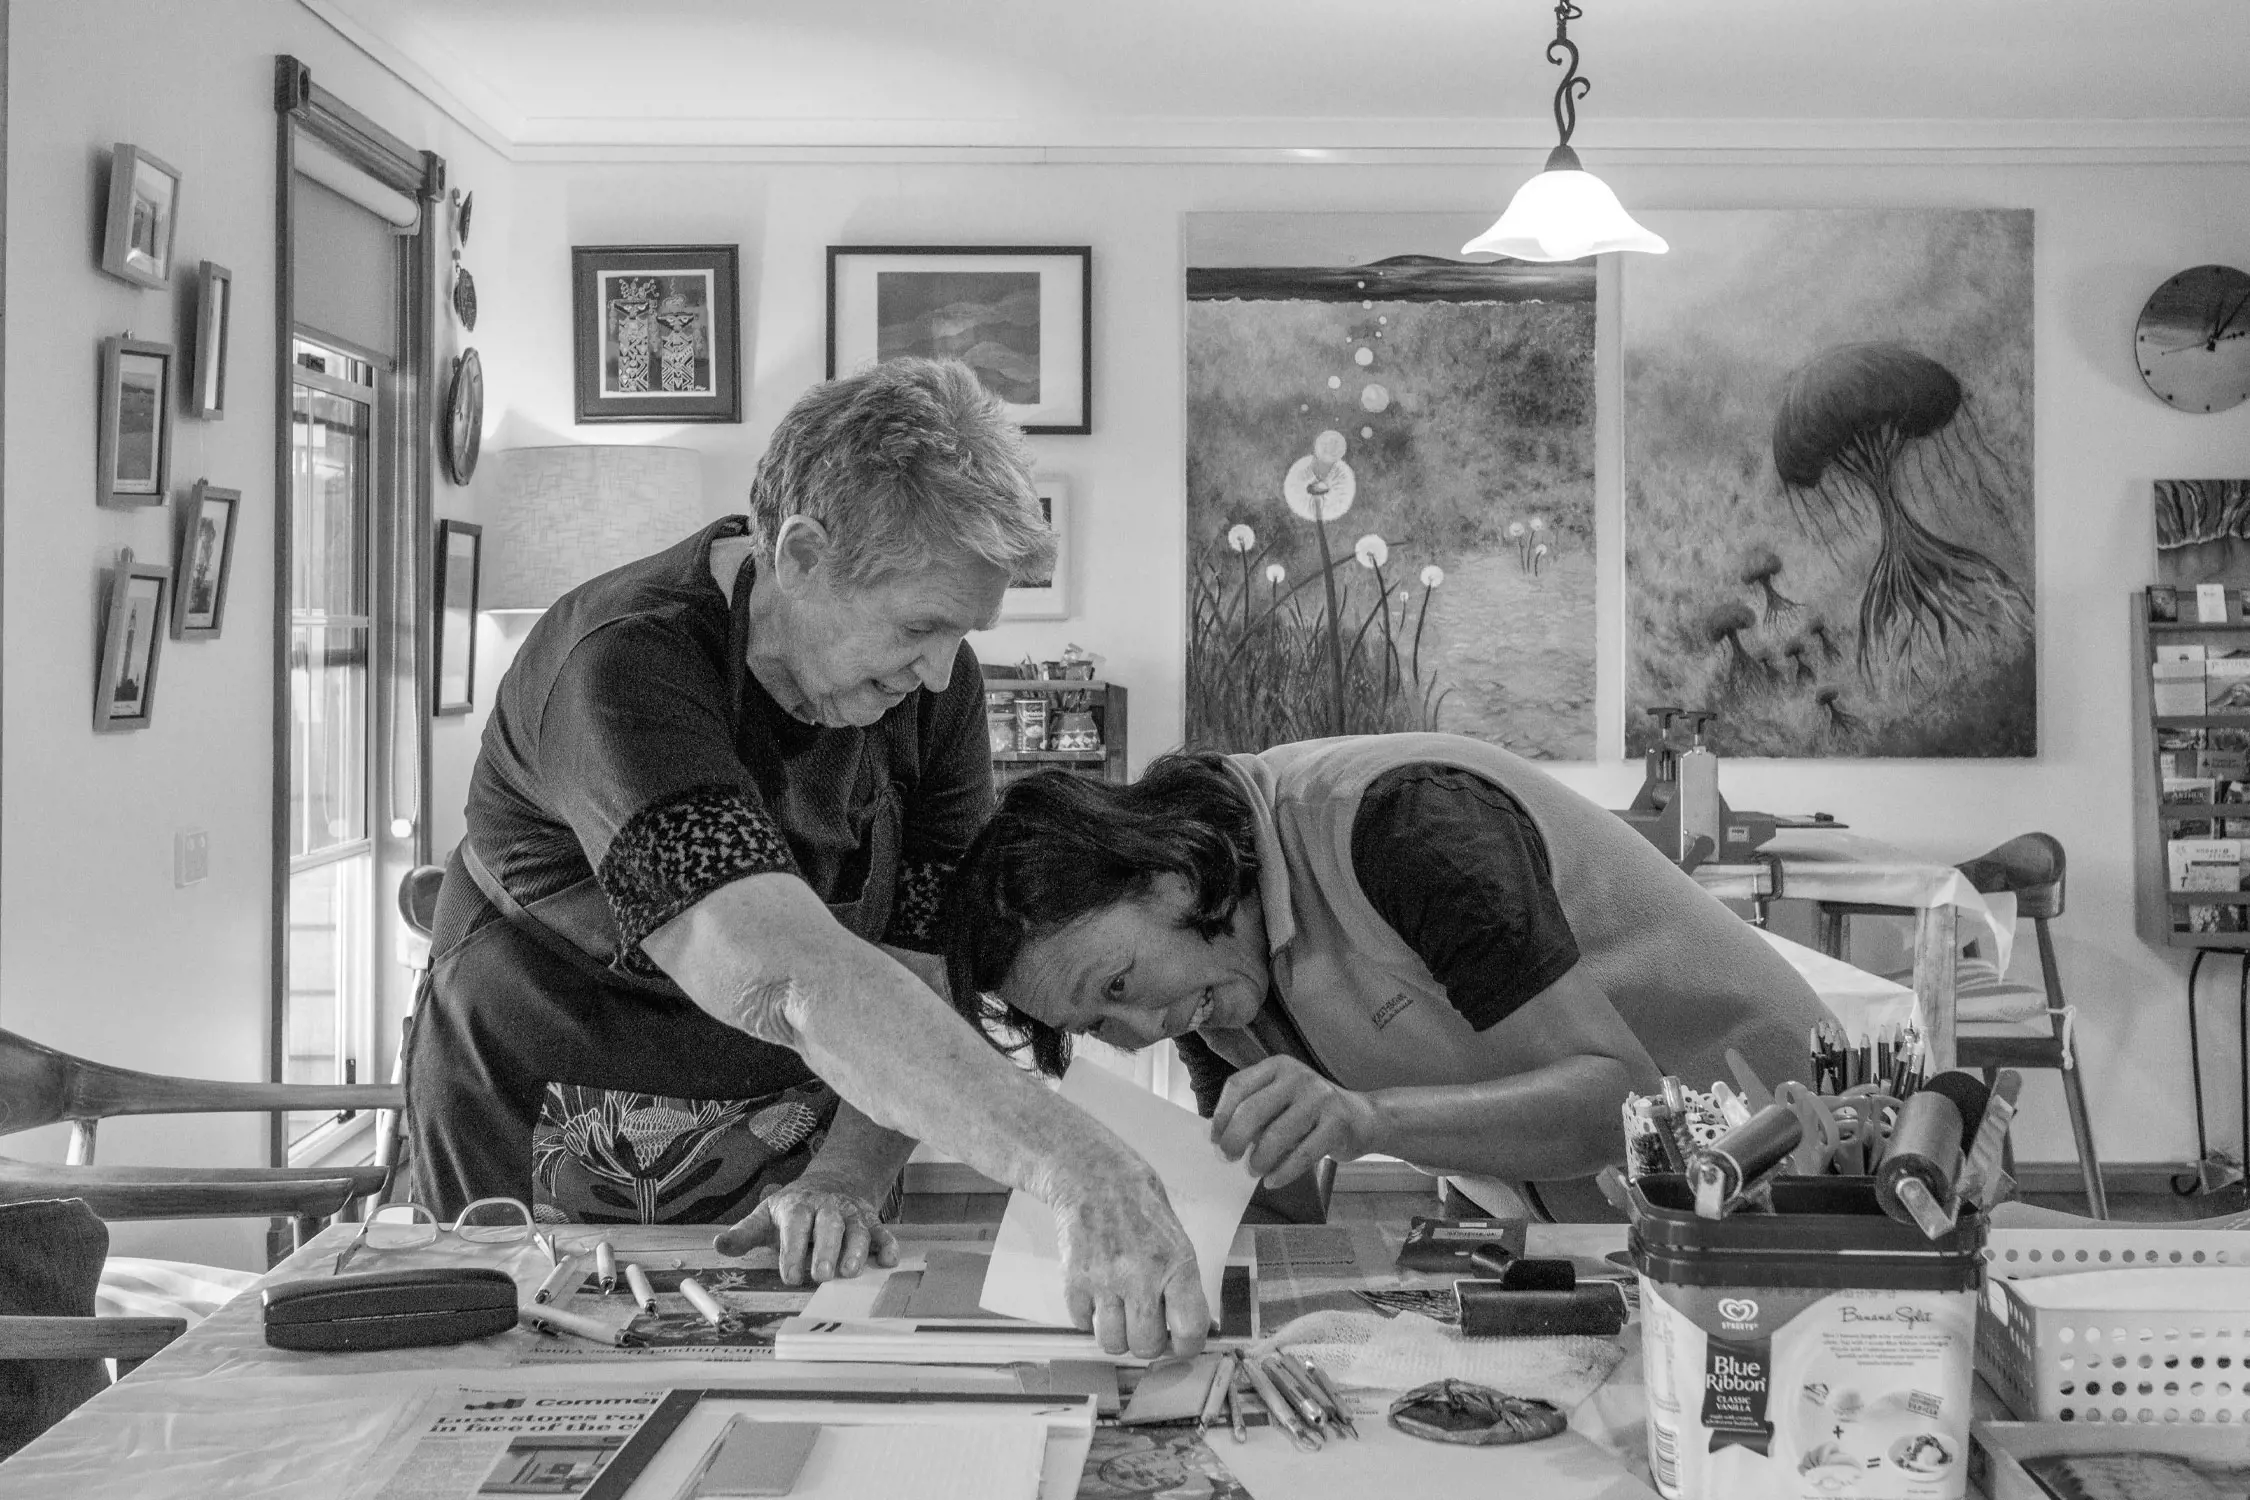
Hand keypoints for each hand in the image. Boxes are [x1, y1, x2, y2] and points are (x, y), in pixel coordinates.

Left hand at [712, 1174, 898, 1285]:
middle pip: (828, 1224)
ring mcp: (851, 1213)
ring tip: (849, 1272)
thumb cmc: (792, 1211)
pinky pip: (882, 1231)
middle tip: (821, 1275)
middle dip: (826, 1249)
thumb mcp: (765, 1217)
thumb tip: (719, 1245)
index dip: (792, 1249)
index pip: (795, 1224)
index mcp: (798, 1205)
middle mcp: (826, 1207)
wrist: (830, 1185)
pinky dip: (888, 1244)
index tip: (790, 1276)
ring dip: (856, 1249)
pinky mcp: (870, 1221)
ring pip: (857, 1228)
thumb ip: (744, 1234)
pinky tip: (888, 1260)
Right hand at [1052, 1168, 1207, 1359]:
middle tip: (1145, 1323)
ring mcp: (1104, 1280)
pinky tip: (1096, 1295)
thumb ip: (1182, 1284)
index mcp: (1176, 1264)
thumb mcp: (1176, 1238)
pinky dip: (1088, 1317)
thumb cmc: (1141, 1205)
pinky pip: (1082, 1323)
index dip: (1187, 1345)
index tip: (1181, 1342)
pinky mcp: (1073, 1280)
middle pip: (1146, 1346)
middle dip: (1147, 1342)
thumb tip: (1193, 1329)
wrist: (1093, 1175)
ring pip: (1111, 1342)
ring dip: (1116, 1334)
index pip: (1190, 1330)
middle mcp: (1140, 1276)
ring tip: (1118, 1312)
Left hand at [1210, 1055, 1378, 1185]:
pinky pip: (1303, 1154)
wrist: (1363, 1118)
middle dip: (1234, 1139)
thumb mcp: (1282, 1101)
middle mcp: (1298, 1077)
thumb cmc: (1310, 1113)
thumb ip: (1256, 1113)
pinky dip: (1283, 1172)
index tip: (1215, 1140)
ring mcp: (1320, 1098)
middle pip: (1252, 1109)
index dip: (1221, 1115)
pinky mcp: (1337, 1123)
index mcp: (1278, 1066)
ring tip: (1253, 1171)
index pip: (1238, 1086)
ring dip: (1259, 1159)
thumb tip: (1222, 1140)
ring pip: (1276, 1134)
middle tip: (1228, 1159)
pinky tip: (1272, 1182)